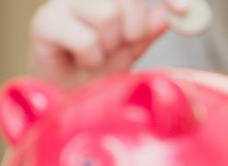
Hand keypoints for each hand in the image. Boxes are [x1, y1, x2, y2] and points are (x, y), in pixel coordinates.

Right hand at [30, 0, 190, 85]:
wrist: (66, 95)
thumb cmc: (98, 67)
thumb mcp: (132, 48)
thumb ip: (148, 30)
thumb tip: (168, 14)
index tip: (182, 10)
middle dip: (136, 28)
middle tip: (123, 45)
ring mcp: (62, 4)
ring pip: (107, 14)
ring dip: (110, 45)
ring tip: (99, 56)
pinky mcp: (44, 23)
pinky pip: (86, 38)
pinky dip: (92, 58)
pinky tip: (82, 62)